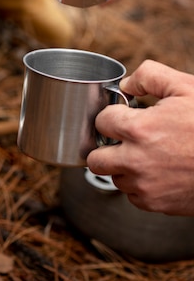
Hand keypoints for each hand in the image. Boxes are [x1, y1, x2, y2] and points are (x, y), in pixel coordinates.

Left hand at [86, 60, 193, 215]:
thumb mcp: (185, 87)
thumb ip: (150, 76)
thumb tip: (126, 85)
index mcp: (139, 130)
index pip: (101, 122)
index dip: (113, 115)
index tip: (124, 116)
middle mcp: (135, 161)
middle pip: (95, 158)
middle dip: (106, 146)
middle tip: (123, 138)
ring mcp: (145, 186)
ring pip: (114, 177)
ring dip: (123, 166)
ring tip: (147, 153)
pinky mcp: (156, 204)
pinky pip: (133, 195)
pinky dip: (140, 184)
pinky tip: (158, 170)